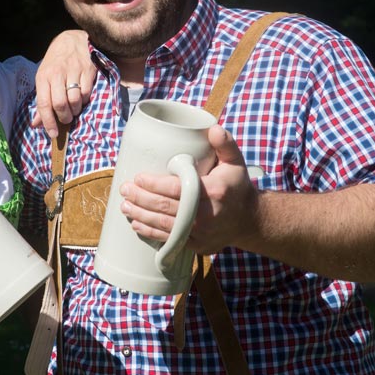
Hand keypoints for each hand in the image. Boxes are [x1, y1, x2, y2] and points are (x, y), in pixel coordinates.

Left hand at [33, 29, 96, 137]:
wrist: (72, 40)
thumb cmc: (55, 63)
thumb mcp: (44, 78)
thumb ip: (41, 101)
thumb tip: (37, 124)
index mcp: (43, 77)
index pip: (43, 103)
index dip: (48, 121)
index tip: (53, 133)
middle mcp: (57, 74)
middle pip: (60, 104)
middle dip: (64, 117)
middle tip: (66, 119)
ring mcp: (73, 71)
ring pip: (74, 100)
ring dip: (75, 110)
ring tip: (73, 109)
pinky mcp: (87, 70)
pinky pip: (86, 93)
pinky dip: (84, 100)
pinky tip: (81, 97)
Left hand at [119, 126, 259, 253]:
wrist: (250, 220)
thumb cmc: (237, 186)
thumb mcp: (235, 162)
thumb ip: (225, 143)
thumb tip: (212, 128)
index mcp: (213, 192)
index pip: (176, 188)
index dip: (154, 184)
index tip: (138, 177)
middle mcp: (206, 215)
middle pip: (165, 207)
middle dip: (140, 198)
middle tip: (124, 189)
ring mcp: (201, 233)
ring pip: (163, 225)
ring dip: (140, 216)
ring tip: (125, 206)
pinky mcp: (196, 246)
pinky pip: (169, 240)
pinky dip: (151, 232)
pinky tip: (137, 224)